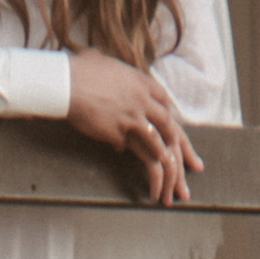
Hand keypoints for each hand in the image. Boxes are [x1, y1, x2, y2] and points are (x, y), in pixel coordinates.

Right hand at [67, 50, 200, 206]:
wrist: (66, 81)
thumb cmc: (79, 70)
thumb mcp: (104, 68)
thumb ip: (115, 83)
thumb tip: (112, 98)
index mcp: (142, 83)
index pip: (167, 106)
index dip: (175, 124)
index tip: (180, 141)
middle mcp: (143, 101)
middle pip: (171, 128)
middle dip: (183, 152)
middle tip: (192, 169)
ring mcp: (134, 117)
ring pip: (161, 147)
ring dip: (170, 172)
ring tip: (171, 191)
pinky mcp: (120, 133)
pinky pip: (140, 156)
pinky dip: (151, 175)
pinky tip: (152, 190)